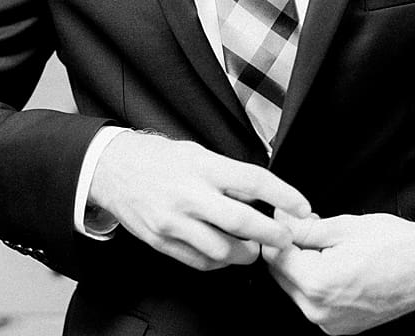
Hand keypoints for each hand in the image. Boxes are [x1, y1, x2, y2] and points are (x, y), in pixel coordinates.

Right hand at [87, 131, 311, 270]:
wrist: (113, 169)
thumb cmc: (159, 159)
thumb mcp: (198, 153)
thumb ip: (228, 175)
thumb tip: (264, 194)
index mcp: (203, 167)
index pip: (254, 181)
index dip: (284, 195)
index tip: (302, 206)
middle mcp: (189, 195)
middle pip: (242, 222)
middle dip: (272, 235)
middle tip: (285, 239)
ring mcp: (174, 222)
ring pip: (223, 251)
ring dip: (246, 253)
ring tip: (254, 247)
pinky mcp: (162, 241)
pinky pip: (201, 262)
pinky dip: (220, 262)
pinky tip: (226, 252)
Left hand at [263, 213, 414, 334]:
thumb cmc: (397, 246)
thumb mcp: (345, 227)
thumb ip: (305, 227)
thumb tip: (280, 221)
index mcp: (319, 284)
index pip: (276, 256)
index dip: (280, 231)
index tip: (289, 217)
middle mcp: (320, 311)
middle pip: (282, 274)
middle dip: (291, 248)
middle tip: (312, 225)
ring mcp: (331, 323)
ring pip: (297, 288)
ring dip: (303, 265)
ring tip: (329, 243)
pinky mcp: (341, 327)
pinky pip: (315, 301)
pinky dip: (318, 281)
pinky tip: (337, 263)